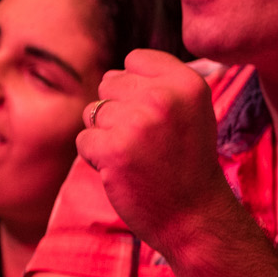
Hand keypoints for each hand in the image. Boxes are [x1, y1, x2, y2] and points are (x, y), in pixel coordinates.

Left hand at [75, 52, 242, 256]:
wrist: (194, 216)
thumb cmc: (187, 163)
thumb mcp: (192, 112)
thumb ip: (160, 85)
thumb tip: (111, 75)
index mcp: (188, 83)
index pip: (135, 59)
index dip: (137, 87)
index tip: (157, 114)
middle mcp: (164, 97)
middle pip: (109, 83)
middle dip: (118, 110)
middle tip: (147, 141)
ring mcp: (138, 123)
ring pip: (93, 112)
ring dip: (106, 135)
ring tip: (136, 156)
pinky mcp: (113, 150)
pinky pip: (84, 139)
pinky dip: (96, 157)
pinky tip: (123, 170)